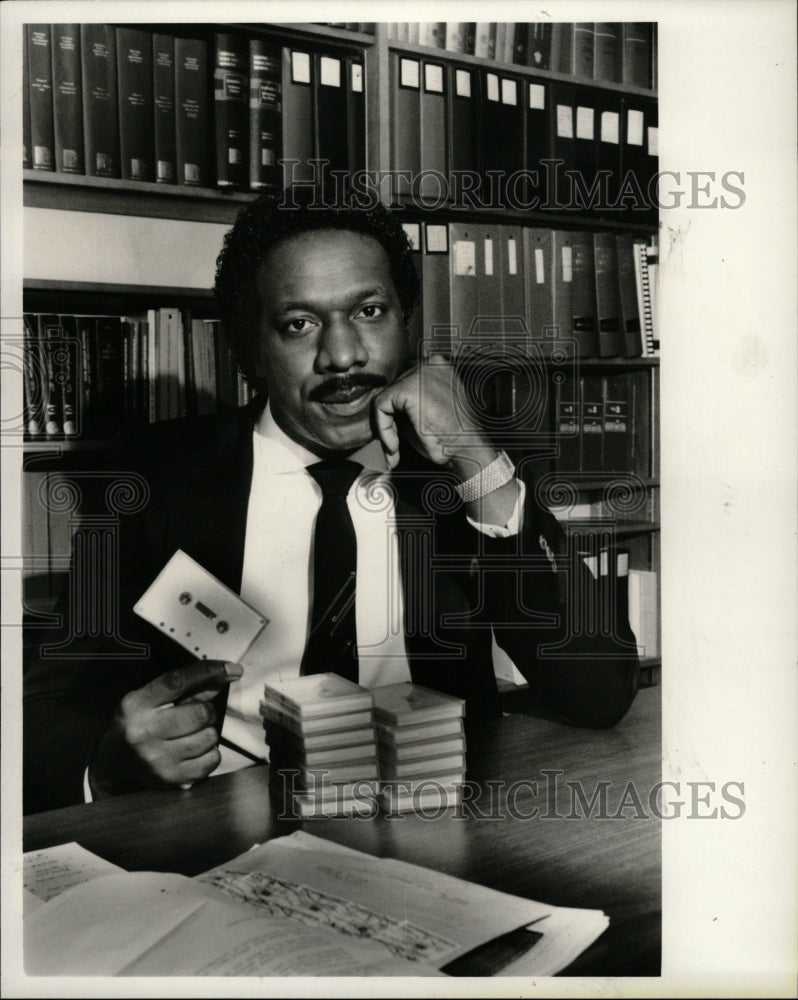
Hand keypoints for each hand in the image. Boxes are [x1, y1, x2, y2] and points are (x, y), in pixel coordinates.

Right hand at [88, 660, 243, 797]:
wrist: (115, 762)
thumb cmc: (141, 722)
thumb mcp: (153, 699)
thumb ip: (189, 687)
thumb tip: (227, 674)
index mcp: (137, 705)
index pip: (177, 682)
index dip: (208, 672)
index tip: (232, 669)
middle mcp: (144, 733)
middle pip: (201, 713)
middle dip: (206, 711)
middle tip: (195, 716)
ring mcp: (157, 760)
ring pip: (210, 737)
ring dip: (207, 733)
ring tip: (190, 735)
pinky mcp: (171, 779)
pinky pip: (211, 760)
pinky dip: (209, 753)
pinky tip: (193, 751)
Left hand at [372, 354, 490, 469]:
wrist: (466, 448)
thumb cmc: (451, 437)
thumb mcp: (427, 413)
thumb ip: (406, 406)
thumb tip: (382, 410)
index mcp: (438, 368)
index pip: (405, 385)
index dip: (397, 413)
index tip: (397, 435)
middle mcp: (430, 364)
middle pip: (395, 389)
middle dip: (390, 419)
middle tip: (393, 445)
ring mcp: (420, 373)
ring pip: (386, 397)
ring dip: (386, 427)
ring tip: (394, 448)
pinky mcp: (409, 387)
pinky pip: (381, 406)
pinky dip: (383, 428)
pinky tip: (394, 444)